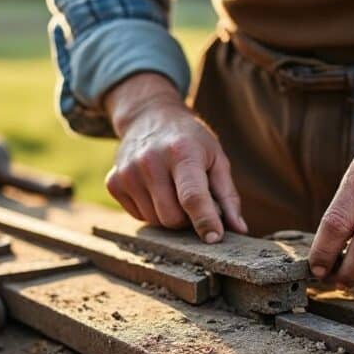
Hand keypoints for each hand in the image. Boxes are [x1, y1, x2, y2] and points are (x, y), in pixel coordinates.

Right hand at [104, 73, 247, 241]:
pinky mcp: (114, 182)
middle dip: (188, 219)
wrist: (149, 116)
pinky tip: (155, 188)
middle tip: (194, 200)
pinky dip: (151, 210)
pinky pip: (138, 216)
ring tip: (173, 190)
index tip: (214, 238)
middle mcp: (150, 161)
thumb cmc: (190, 139)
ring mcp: (128, 172)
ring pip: (155, 220)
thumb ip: (228, 195)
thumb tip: (239, 229)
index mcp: (182, 152)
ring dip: (169, 215)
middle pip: (172, 217)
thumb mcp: (216, 157)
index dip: (205, 221)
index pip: (192, 196)